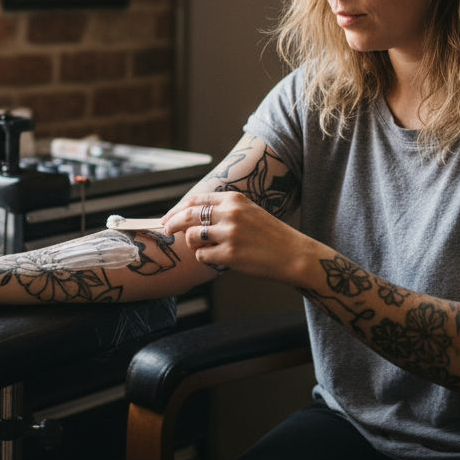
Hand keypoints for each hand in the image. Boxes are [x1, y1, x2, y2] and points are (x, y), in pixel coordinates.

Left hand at [162, 191, 303, 282]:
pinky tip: (217, 259)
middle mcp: (230, 213)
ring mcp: (229, 234)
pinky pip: (202, 256)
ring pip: (192, 237)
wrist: (293, 254)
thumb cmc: (270, 235)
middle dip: (171, 224)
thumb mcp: (249, 211)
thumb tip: (191, 214)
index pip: (196, 200)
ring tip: (205, 248)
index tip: (168, 217)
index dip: (178, 209)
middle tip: (165, 231)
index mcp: (234, 199)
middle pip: (187, 215)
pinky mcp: (230, 254)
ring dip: (192, 244)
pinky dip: (205, 258)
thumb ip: (224, 209)